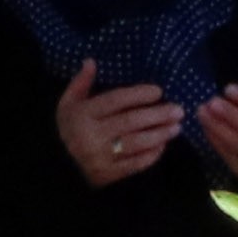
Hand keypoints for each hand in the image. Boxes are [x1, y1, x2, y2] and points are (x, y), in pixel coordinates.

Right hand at [53, 62, 185, 187]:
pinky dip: (151, 155)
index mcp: (82, 115)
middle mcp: (91, 136)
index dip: (138, 95)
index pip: (114, 101)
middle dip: (157, 115)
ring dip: (159, 135)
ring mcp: (100, 157)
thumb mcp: (68, 104)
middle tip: (178, 110)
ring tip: (176, 127)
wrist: (60, 167)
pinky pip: (134, 164)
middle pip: (129, 122)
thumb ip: (80, 83)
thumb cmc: (69, 129)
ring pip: (135, 143)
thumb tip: (91, 61)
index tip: (158, 91)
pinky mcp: (108, 175)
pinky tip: (163, 146)